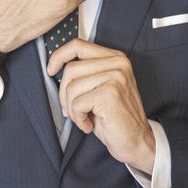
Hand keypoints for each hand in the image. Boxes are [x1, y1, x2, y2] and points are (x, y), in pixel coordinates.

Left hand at [47, 38, 155, 174]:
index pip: (78, 45)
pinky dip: (78, 119)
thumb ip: (85, 72)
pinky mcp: (110, 94)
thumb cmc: (114, 117)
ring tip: (85, 119)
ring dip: (72, 110)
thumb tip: (54, 67)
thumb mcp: (99, 88)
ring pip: (72, 88)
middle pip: (71, 69)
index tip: (50, 70)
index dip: (59, 56)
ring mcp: (116, 77)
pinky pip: (77, 104)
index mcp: (115, 58)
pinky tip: (89, 125)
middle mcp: (118, 63)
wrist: (137, 142)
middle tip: (73, 111)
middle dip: (64, 94)